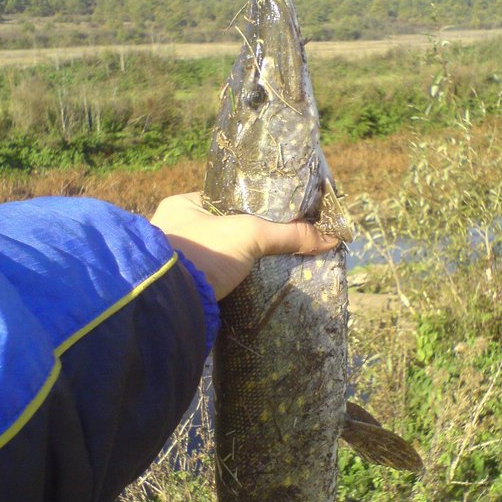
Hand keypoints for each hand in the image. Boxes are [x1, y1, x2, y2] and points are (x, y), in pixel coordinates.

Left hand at [150, 193, 337, 300]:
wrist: (171, 301)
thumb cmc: (204, 253)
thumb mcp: (250, 236)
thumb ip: (287, 234)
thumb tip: (330, 238)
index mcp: (182, 205)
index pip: (225, 200)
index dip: (251, 206)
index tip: (277, 215)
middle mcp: (174, 229)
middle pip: (222, 229)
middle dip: (246, 237)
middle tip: (276, 242)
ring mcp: (176, 258)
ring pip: (218, 254)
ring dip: (238, 261)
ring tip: (268, 263)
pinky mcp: (182, 285)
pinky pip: (212, 276)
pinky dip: (230, 279)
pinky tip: (250, 282)